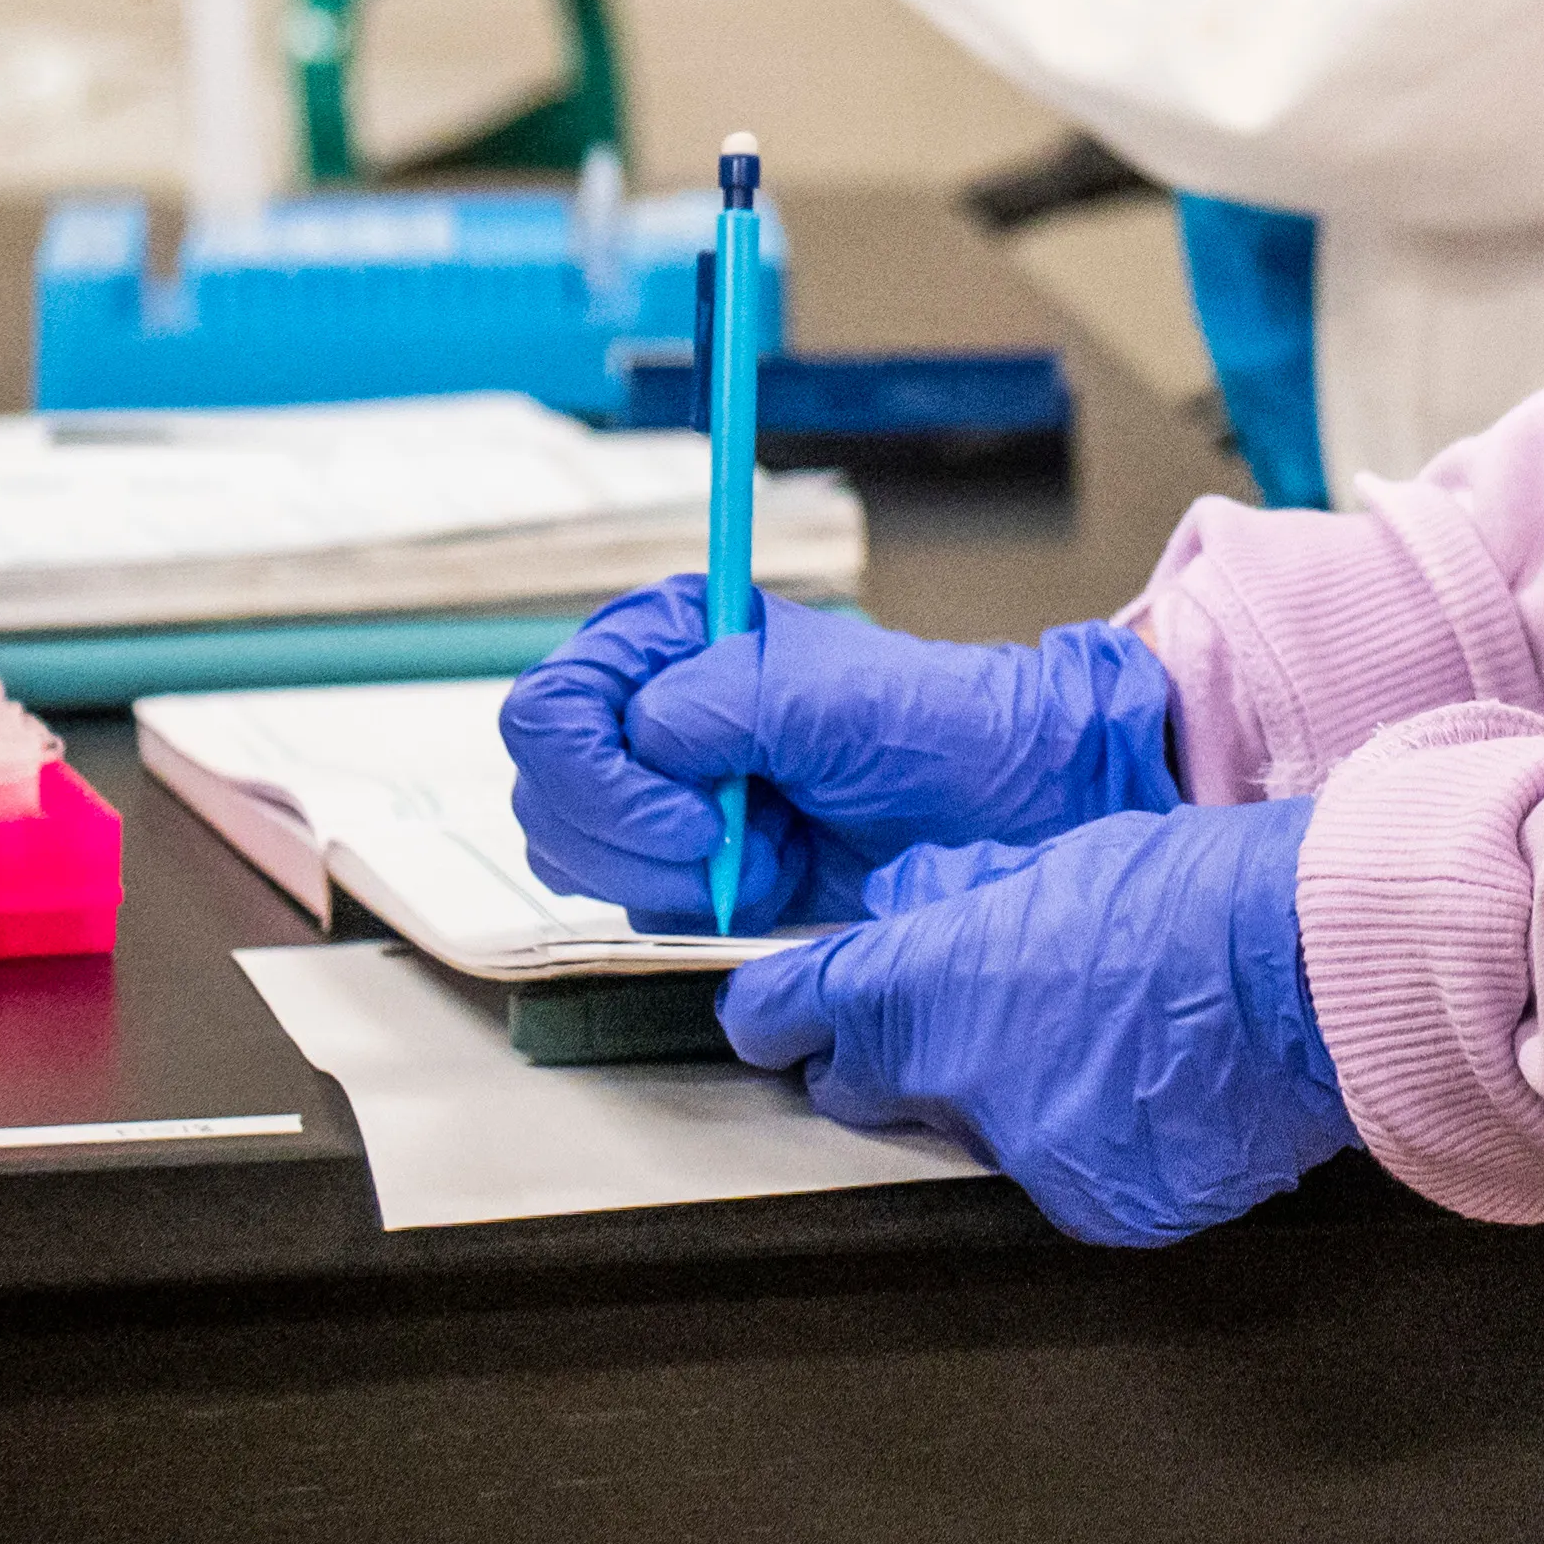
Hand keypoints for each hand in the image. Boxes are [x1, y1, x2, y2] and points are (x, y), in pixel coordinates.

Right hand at [503, 580, 1181, 931]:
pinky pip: (629, 901)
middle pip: (545, 793)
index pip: (549, 711)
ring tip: (767, 850)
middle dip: (638, 836)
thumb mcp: (829, 699)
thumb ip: (720, 703)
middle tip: (737, 841)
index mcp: (667, 639)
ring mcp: (655, 787)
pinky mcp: (680, 858)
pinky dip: (696, 905)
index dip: (600, 778)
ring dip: (671, 875)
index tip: (696, 815)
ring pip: (574, 855)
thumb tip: (642, 732)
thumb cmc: (931, 726)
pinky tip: (769, 877)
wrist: (999, 803)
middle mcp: (645, 707)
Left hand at [723, 801, 1349, 1246]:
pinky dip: (1092, 1142)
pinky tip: (1151, 1088)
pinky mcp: (1101, 1207)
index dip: (776, 1013)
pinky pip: (1066, 1178)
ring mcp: (1029, 1158)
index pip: (791, 1015)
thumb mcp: (1066, 857)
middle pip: (865, 1088)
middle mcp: (959, 1085)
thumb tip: (920, 903)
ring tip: (1098, 1039)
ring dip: (1007, 1097)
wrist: (1319, 970)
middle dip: (892, 1054)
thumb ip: (969, 895)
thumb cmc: (1208, 893)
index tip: (774, 1014)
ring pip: (974, 1135)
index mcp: (932, 985)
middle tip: (960, 1013)